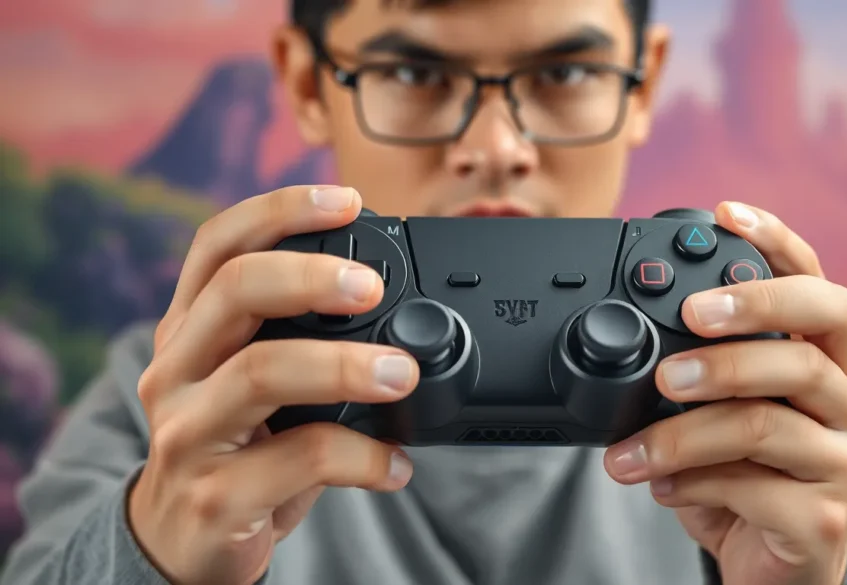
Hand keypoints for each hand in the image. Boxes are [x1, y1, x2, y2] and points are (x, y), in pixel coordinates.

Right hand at [129, 186, 420, 584]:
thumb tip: (401, 310)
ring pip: (261, 372)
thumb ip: (300, 340)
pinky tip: (394, 464)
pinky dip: (361, 457)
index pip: (218, 244)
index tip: (349, 201)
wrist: (182, 545)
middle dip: (311, 275)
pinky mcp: (214, 494)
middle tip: (372, 286)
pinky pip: (299, 459)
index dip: (281, 210)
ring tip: (403, 374)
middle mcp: (177, 369)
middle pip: (234, 291)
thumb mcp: (250, 382)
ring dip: (344, 366)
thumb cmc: (234, 450)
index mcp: (190, 328)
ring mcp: (188, 431)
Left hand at [603, 202, 846, 584]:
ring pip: (766, 418)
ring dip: (683, 430)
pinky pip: (753, 484)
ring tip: (630, 447)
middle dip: (741, 320)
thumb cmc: (743, 475)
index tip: (726, 213)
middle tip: (677, 340)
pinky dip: (692, 482)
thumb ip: (697, 370)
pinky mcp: (828, 516)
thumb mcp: (721, 412)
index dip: (777, 243)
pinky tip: (660, 487)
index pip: (817, 283)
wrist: (772, 569)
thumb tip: (626, 336)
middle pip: (814, 331)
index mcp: (830, 361)